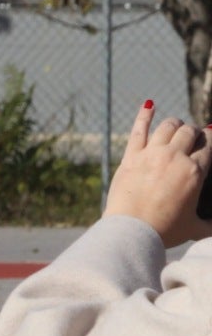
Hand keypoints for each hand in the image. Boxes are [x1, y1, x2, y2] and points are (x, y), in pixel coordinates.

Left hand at [105, 102, 211, 245]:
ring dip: (175, 124)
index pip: (208, 147)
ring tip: (176, 126)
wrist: (133, 230)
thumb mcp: (196, 227)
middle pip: (189, 133)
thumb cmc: (165, 231)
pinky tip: (149, 105)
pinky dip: (144, 115)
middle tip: (193, 135)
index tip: (209, 139)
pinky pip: (138, 130)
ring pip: (168, 127)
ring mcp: (152, 154)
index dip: (209, 141)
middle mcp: (175, 158)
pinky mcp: (131, 156)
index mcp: (195, 172)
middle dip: (194, 132)